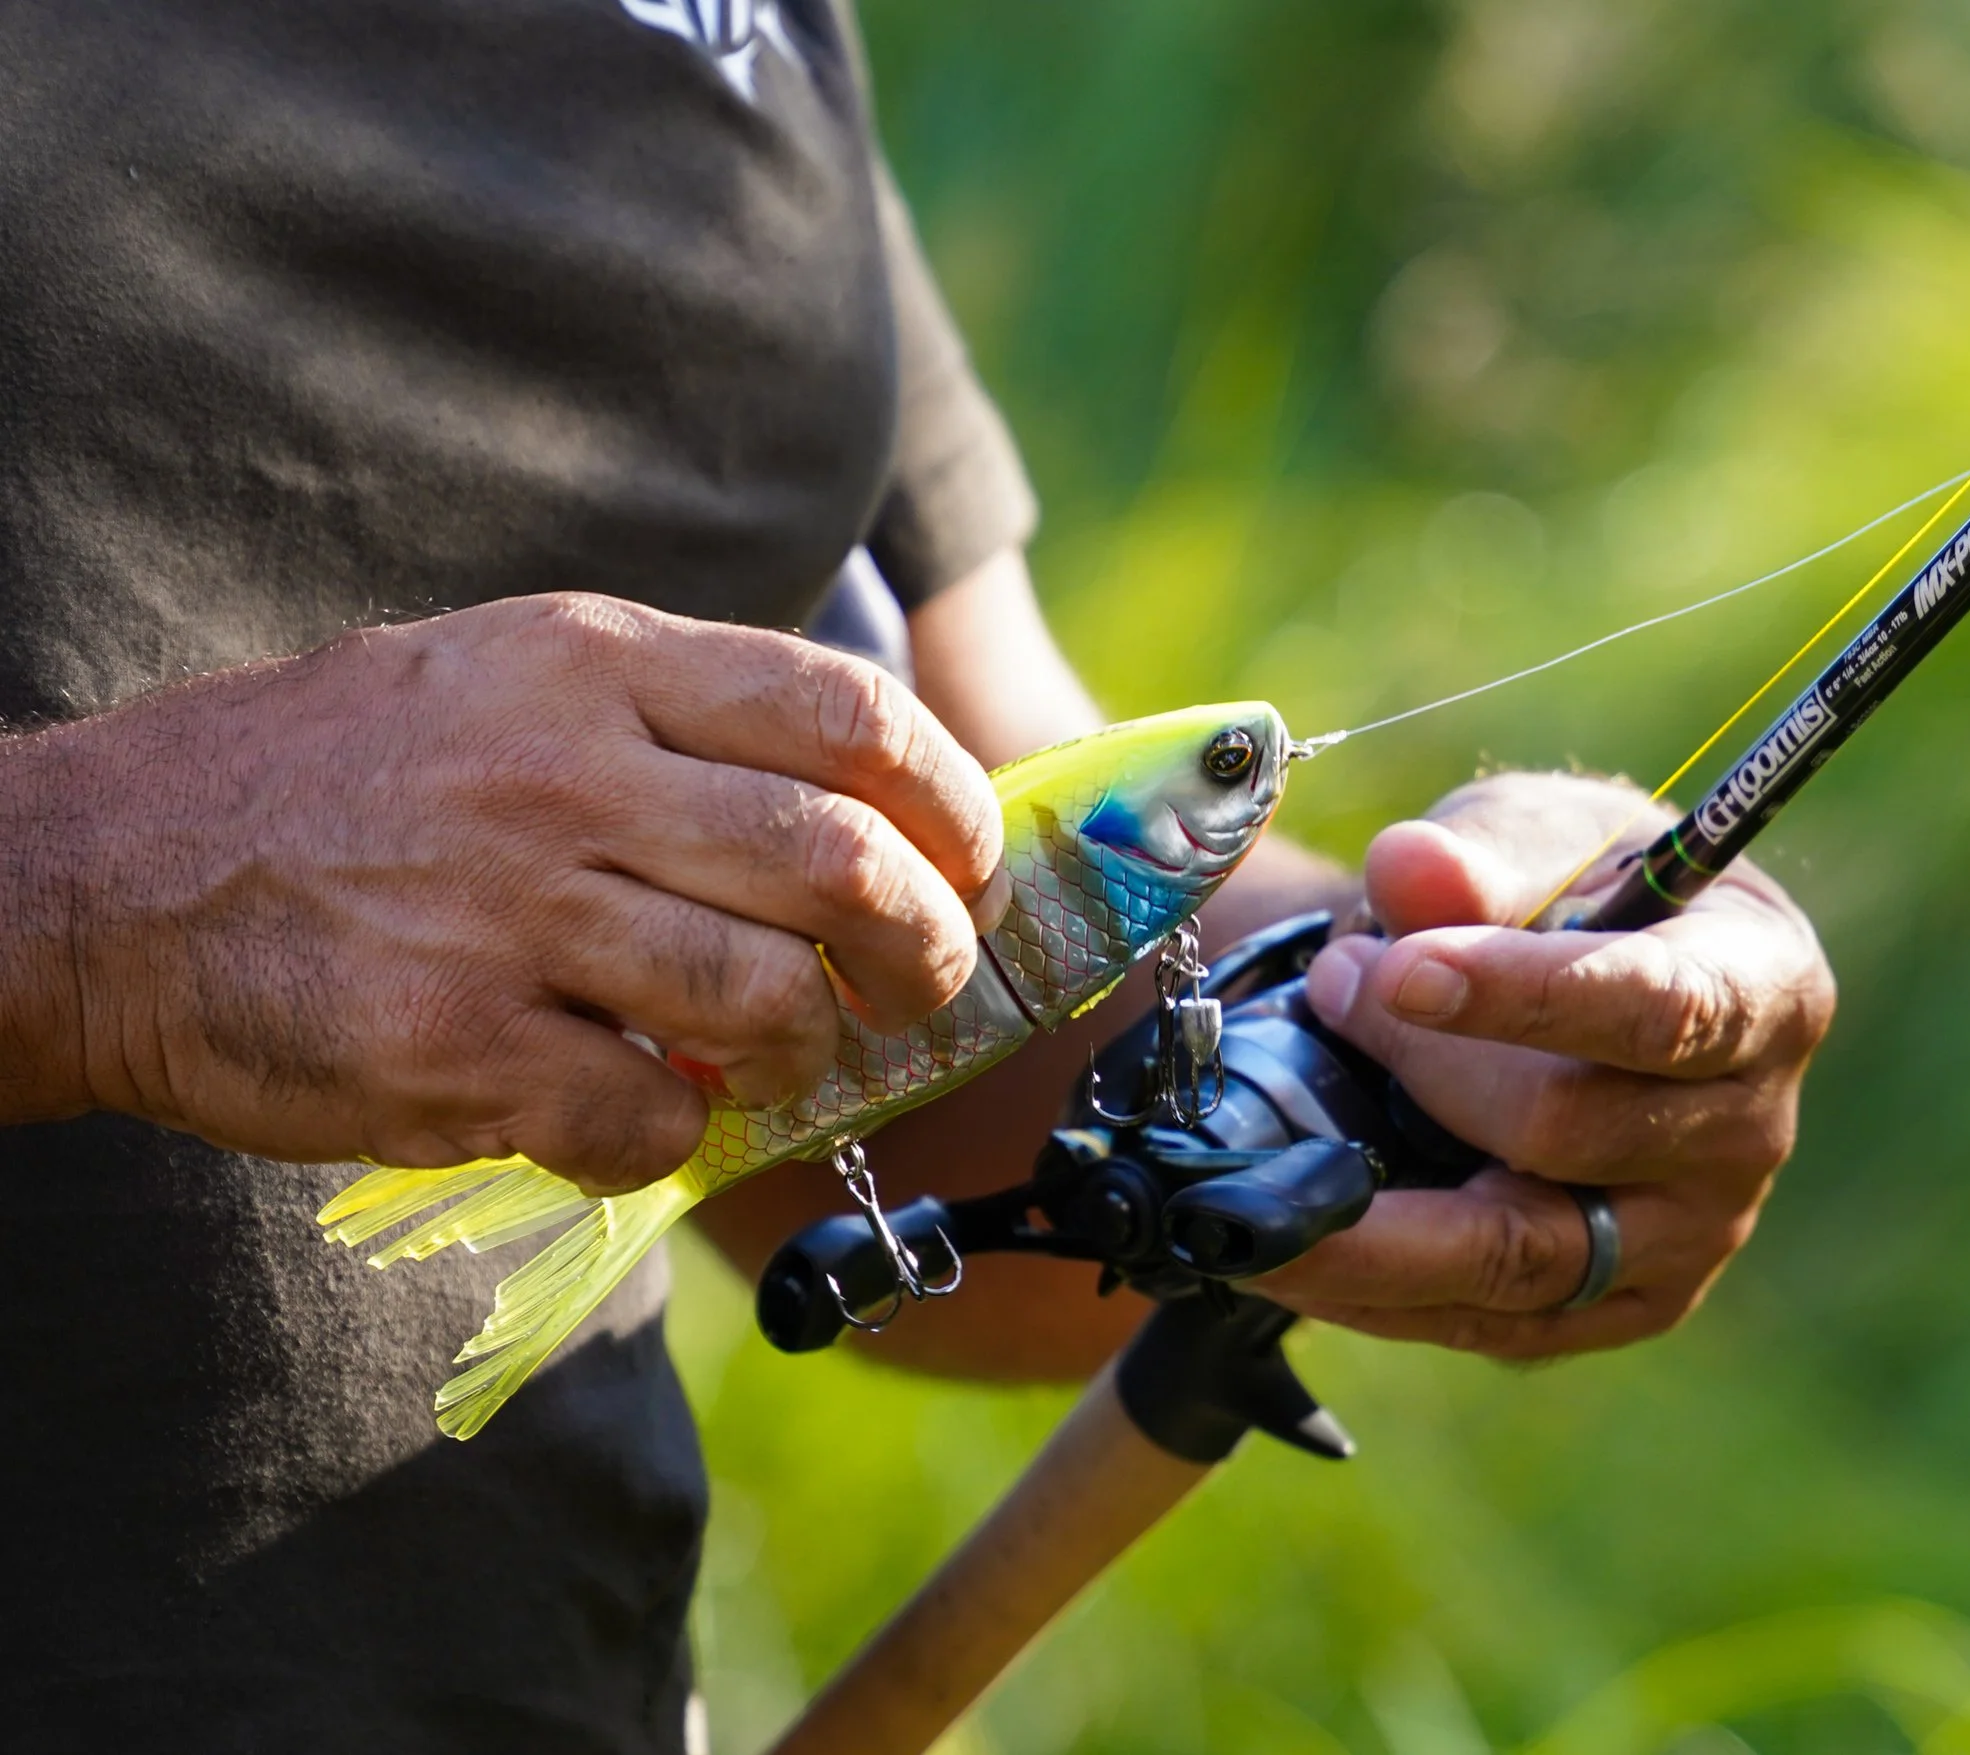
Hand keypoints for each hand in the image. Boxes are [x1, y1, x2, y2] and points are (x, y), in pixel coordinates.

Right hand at [37, 594, 1002, 1191]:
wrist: (103, 876)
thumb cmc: (330, 777)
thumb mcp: (498, 679)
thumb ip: (667, 721)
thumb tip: (861, 801)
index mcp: (592, 667)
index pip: (849, 715)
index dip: (952, 803)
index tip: (971, 863)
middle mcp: (562, 775)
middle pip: (841, 866)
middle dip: (923, 951)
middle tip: (920, 989)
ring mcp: (508, 914)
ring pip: (764, 1000)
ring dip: (805, 1052)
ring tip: (777, 1056)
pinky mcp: (453, 1049)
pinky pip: (644, 1117)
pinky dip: (672, 1134)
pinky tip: (640, 1111)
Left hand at [1256, 772, 1834, 1356]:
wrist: (1584, 974)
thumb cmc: (1575, 887)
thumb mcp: (1536, 834)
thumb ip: (1478, 854)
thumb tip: (1407, 869)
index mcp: (1764, 991)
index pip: (1658, 1007)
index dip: (1523, 996)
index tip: (1398, 972)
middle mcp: (1747, 1130)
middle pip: (1566, 1131)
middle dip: (1417, 1066)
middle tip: (1328, 985)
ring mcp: (1690, 1237)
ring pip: (1518, 1255)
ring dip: (1368, 1222)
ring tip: (1246, 1191)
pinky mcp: (1621, 1306)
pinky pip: (1489, 1322)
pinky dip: (1375, 1290)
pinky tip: (1284, 1251)